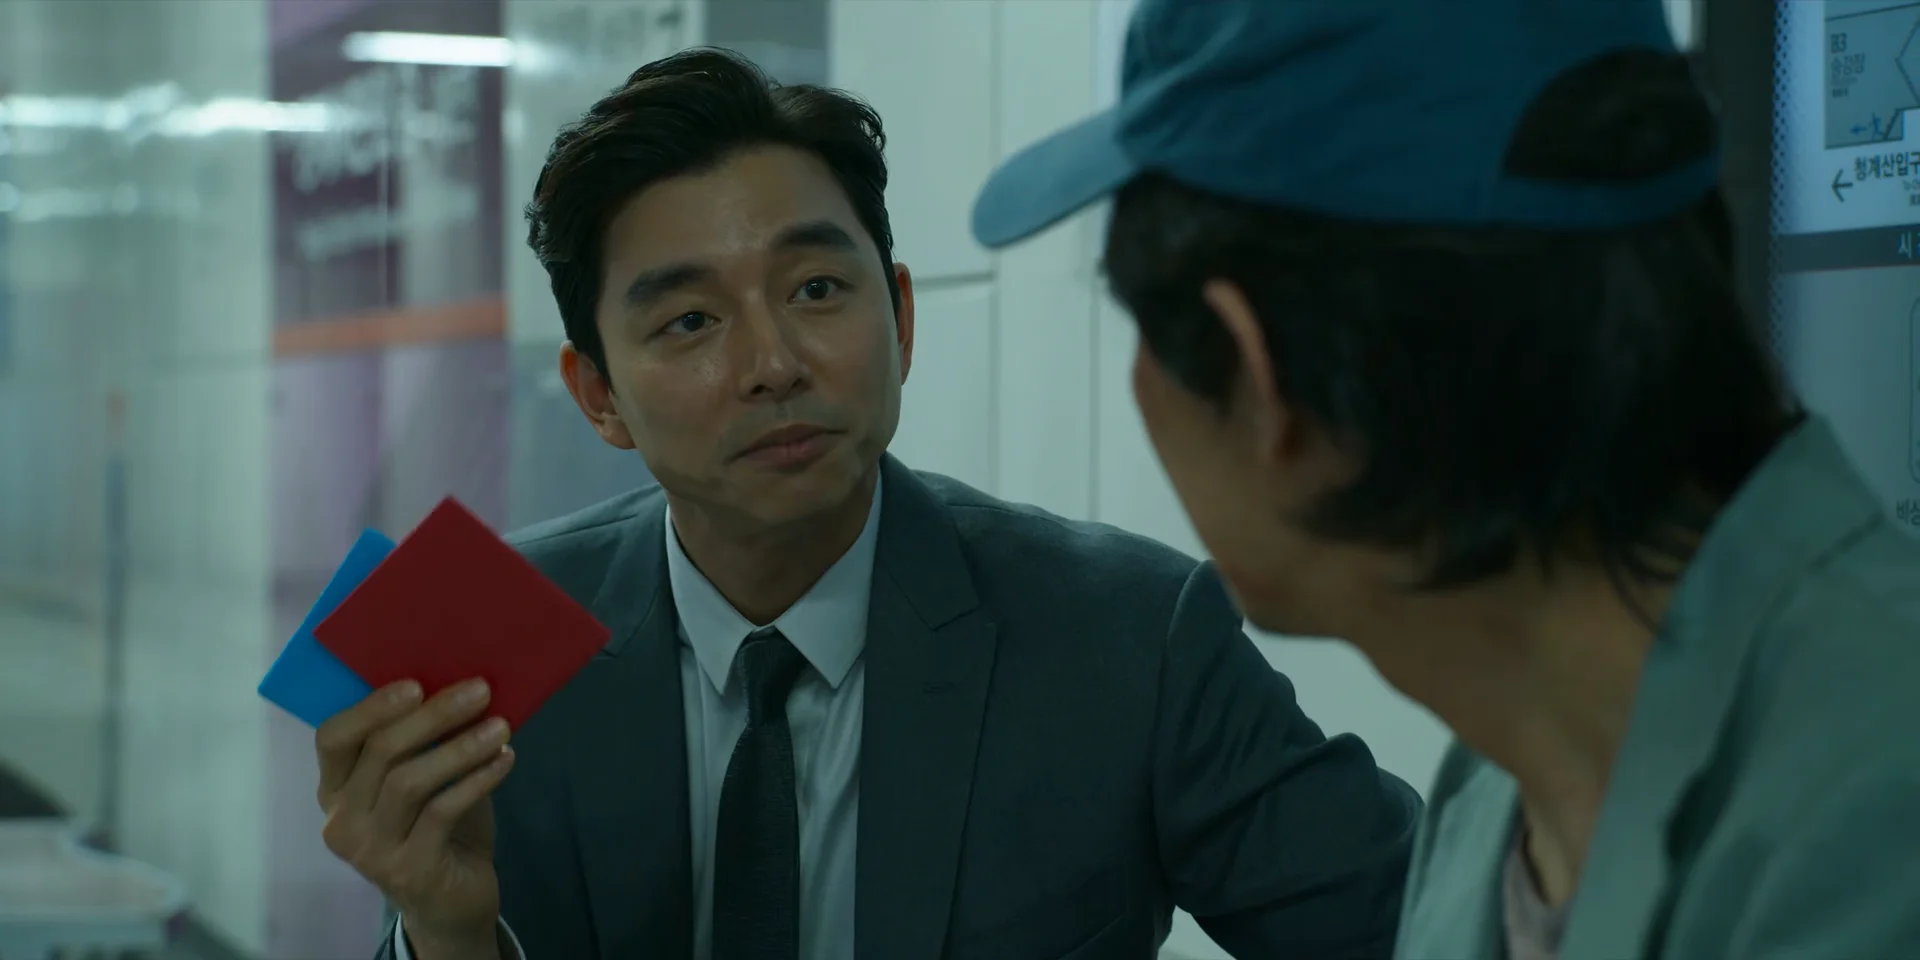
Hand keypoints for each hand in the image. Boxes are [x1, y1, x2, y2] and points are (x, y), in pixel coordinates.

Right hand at [316, 679, 514, 957]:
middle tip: (479, 690)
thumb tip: (461, 682)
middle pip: (381, 752)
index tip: (417, 683)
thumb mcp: (424, 779)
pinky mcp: (408, 871)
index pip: (333, 737)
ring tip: (501, 727)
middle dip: (433, 715)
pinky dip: (477, 780)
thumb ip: (425, 741)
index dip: (371, 707)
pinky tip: (505, 761)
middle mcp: (341, 820)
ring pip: (409, 781)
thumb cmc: (438, 828)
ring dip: (461, 747)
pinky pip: (442, 812)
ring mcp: (370, 850)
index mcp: (336, 788)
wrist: (451, 903)